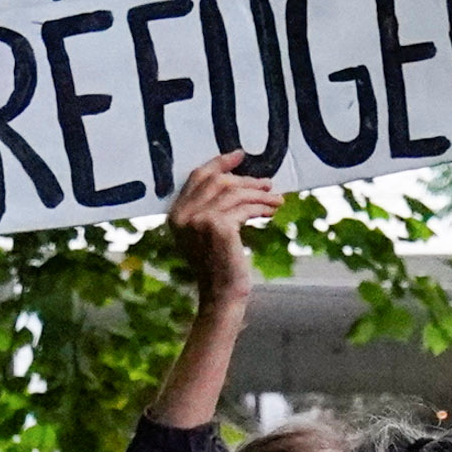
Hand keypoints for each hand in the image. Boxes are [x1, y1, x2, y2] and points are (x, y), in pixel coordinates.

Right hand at [166, 154, 278, 305]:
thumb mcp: (207, 234)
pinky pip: (244, 207)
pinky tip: (272, 211)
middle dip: (246, 180)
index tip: (240, 156)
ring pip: (234, 193)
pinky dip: (261, 207)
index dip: (219, 163)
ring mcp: (199, 220)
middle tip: (267, 183)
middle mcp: (183, 215)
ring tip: (276, 199)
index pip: (197, 177)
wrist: (221, 295)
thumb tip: (238, 181)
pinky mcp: (218, 226)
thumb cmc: (219, 267)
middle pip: (218, 181)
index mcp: (175, 214)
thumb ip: (210, 208)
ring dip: (259, 195)